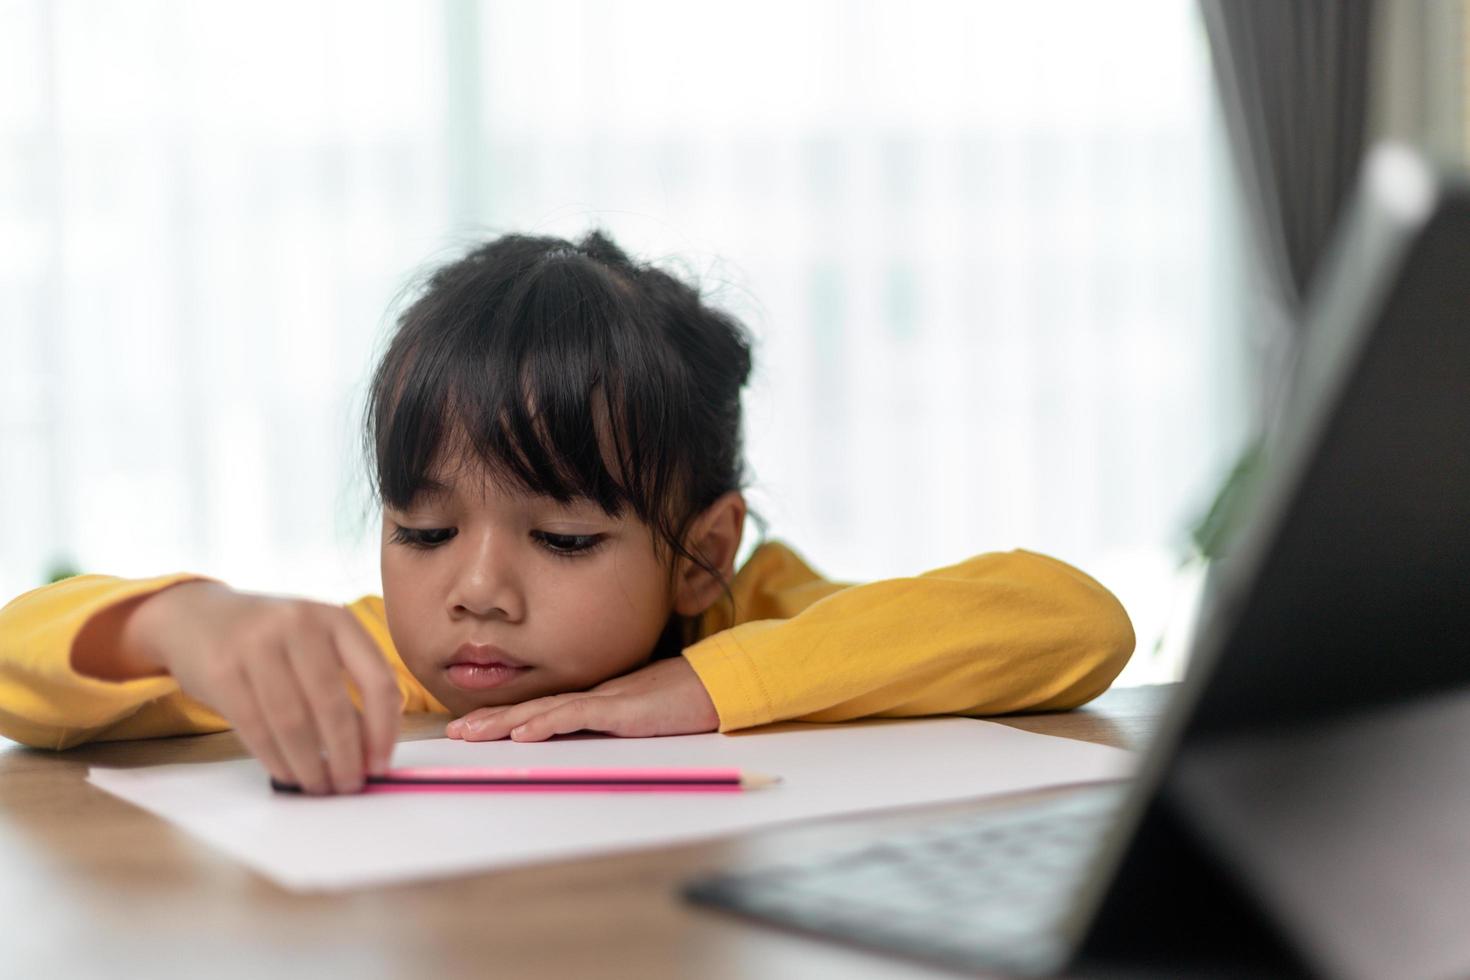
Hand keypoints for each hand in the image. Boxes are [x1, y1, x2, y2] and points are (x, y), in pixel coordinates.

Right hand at [100, 581, 400, 794]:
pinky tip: (289, 775)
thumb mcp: (316, 645)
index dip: (384, 729)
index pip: (376, 679)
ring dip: (310, 766)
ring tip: (320, 787)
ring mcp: (257, 644)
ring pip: (293, 723)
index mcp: (337, 618)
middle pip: (332, 706)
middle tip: (349, 786)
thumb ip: (347, 687)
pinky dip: (277, 760)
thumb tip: (372, 753)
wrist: (196, 617)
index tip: (381, 765)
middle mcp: (299, 624)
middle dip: (346, 757)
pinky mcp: (221, 671)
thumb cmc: (272, 640)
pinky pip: (256, 728)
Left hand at [444, 656, 719, 741]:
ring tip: (471, 734)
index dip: (506, 719)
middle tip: (454, 733)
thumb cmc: (686, 702)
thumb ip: (612, 725)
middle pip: (533, 709)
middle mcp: (594, 697)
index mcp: (596, 701)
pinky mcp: (623, 709)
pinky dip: (547, 724)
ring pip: (545, 712)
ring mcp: (607, 701)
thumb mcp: (640, 718)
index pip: (542, 710)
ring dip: (505, 723)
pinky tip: (522, 734)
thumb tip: (583, 741)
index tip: (472, 728)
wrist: (719, 684)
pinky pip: (578, 717)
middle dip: (491, 721)